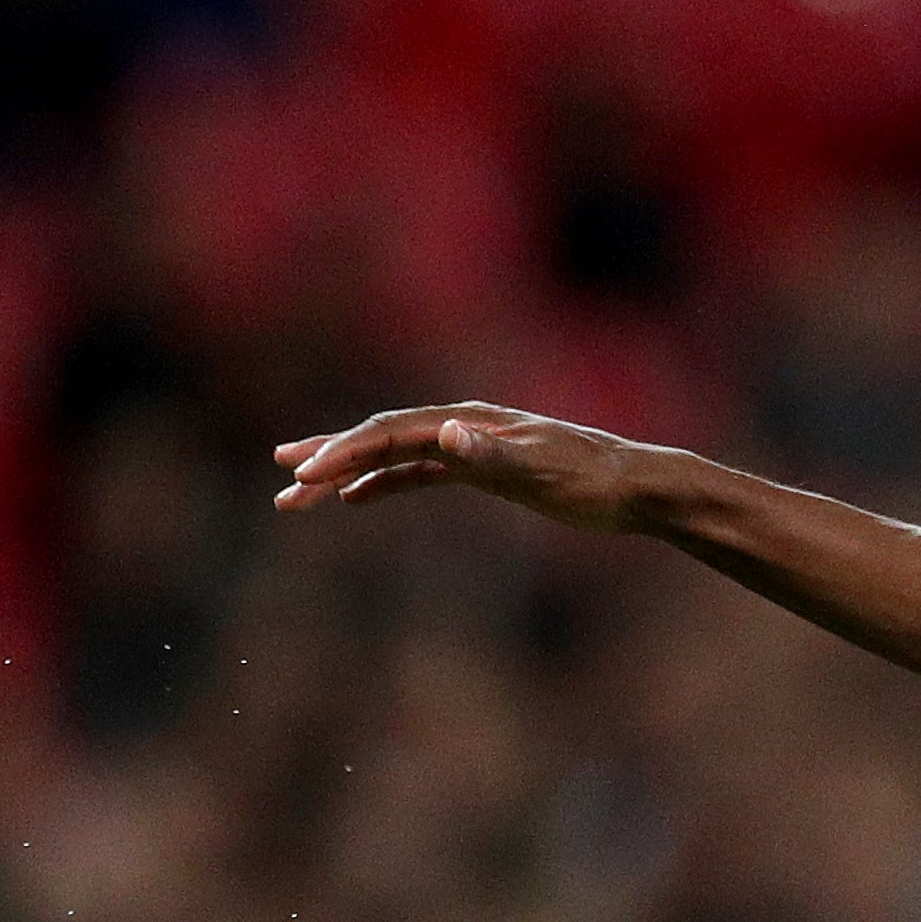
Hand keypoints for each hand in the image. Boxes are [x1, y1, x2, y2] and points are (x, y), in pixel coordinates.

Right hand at [270, 403, 662, 532]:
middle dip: (330, 458)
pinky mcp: (484, 468)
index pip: (392, 432)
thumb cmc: (595, 483)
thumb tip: (445, 434)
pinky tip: (357, 499)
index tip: (307, 476)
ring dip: (348, 473)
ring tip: (299, 494)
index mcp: (471, 422)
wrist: (638, 488)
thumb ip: (491, 457)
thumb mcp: (543, 475)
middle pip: (382, 437)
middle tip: (282, 481)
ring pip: (394, 455)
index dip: (345, 452)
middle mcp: (465, 426)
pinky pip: (420, 473)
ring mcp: (472, 445)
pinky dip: (385, 483)